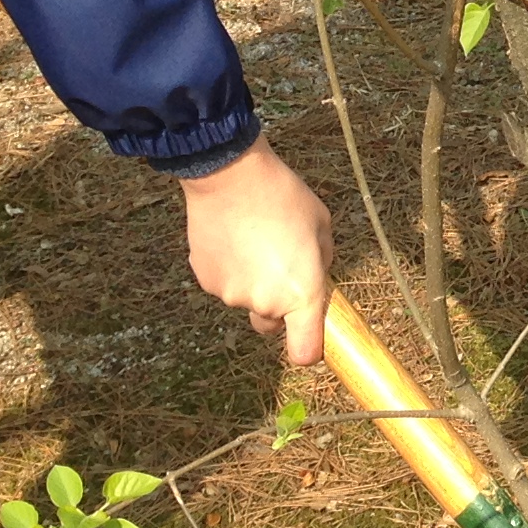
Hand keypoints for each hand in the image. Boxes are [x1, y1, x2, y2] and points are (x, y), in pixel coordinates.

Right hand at [181, 140, 335, 364]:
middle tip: (281, 265)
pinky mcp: (205, 280)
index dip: (308, 349)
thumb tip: (315, 278)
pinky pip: (224, 283)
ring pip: (245, 300)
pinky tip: (233, 238)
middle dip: (278, 305)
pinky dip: (229, 269)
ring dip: (251, 281)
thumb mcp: (321, 225)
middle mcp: (263, 302)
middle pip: (271, 323)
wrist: (229, 175)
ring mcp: (230, 294)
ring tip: (254, 240)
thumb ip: (322, 262)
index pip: (304, 352)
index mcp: (300, 294)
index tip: (310, 336)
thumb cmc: (283, 197)